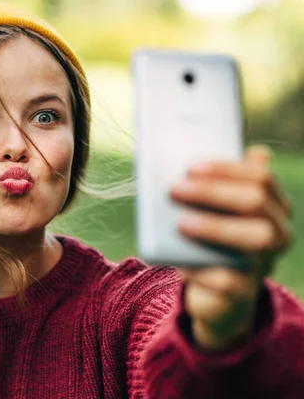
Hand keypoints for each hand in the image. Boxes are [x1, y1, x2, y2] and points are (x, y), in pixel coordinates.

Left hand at [170, 145, 292, 350]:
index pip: (261, 177)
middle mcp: (278, 232)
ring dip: (214, 226)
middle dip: (213, 192)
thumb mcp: (214, 214)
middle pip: (255, 202)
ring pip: (253, 238)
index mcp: (274, 206)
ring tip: (180, 222)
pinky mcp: (243, 293)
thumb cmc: (213, 241)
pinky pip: (226, 280)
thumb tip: (188, 159)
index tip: (191, 166)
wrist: (219, 296)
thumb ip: (211, 187)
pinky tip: (178, 260)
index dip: (227, 168)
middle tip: (175, 189)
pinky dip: (199, 268)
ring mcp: (264, 263)